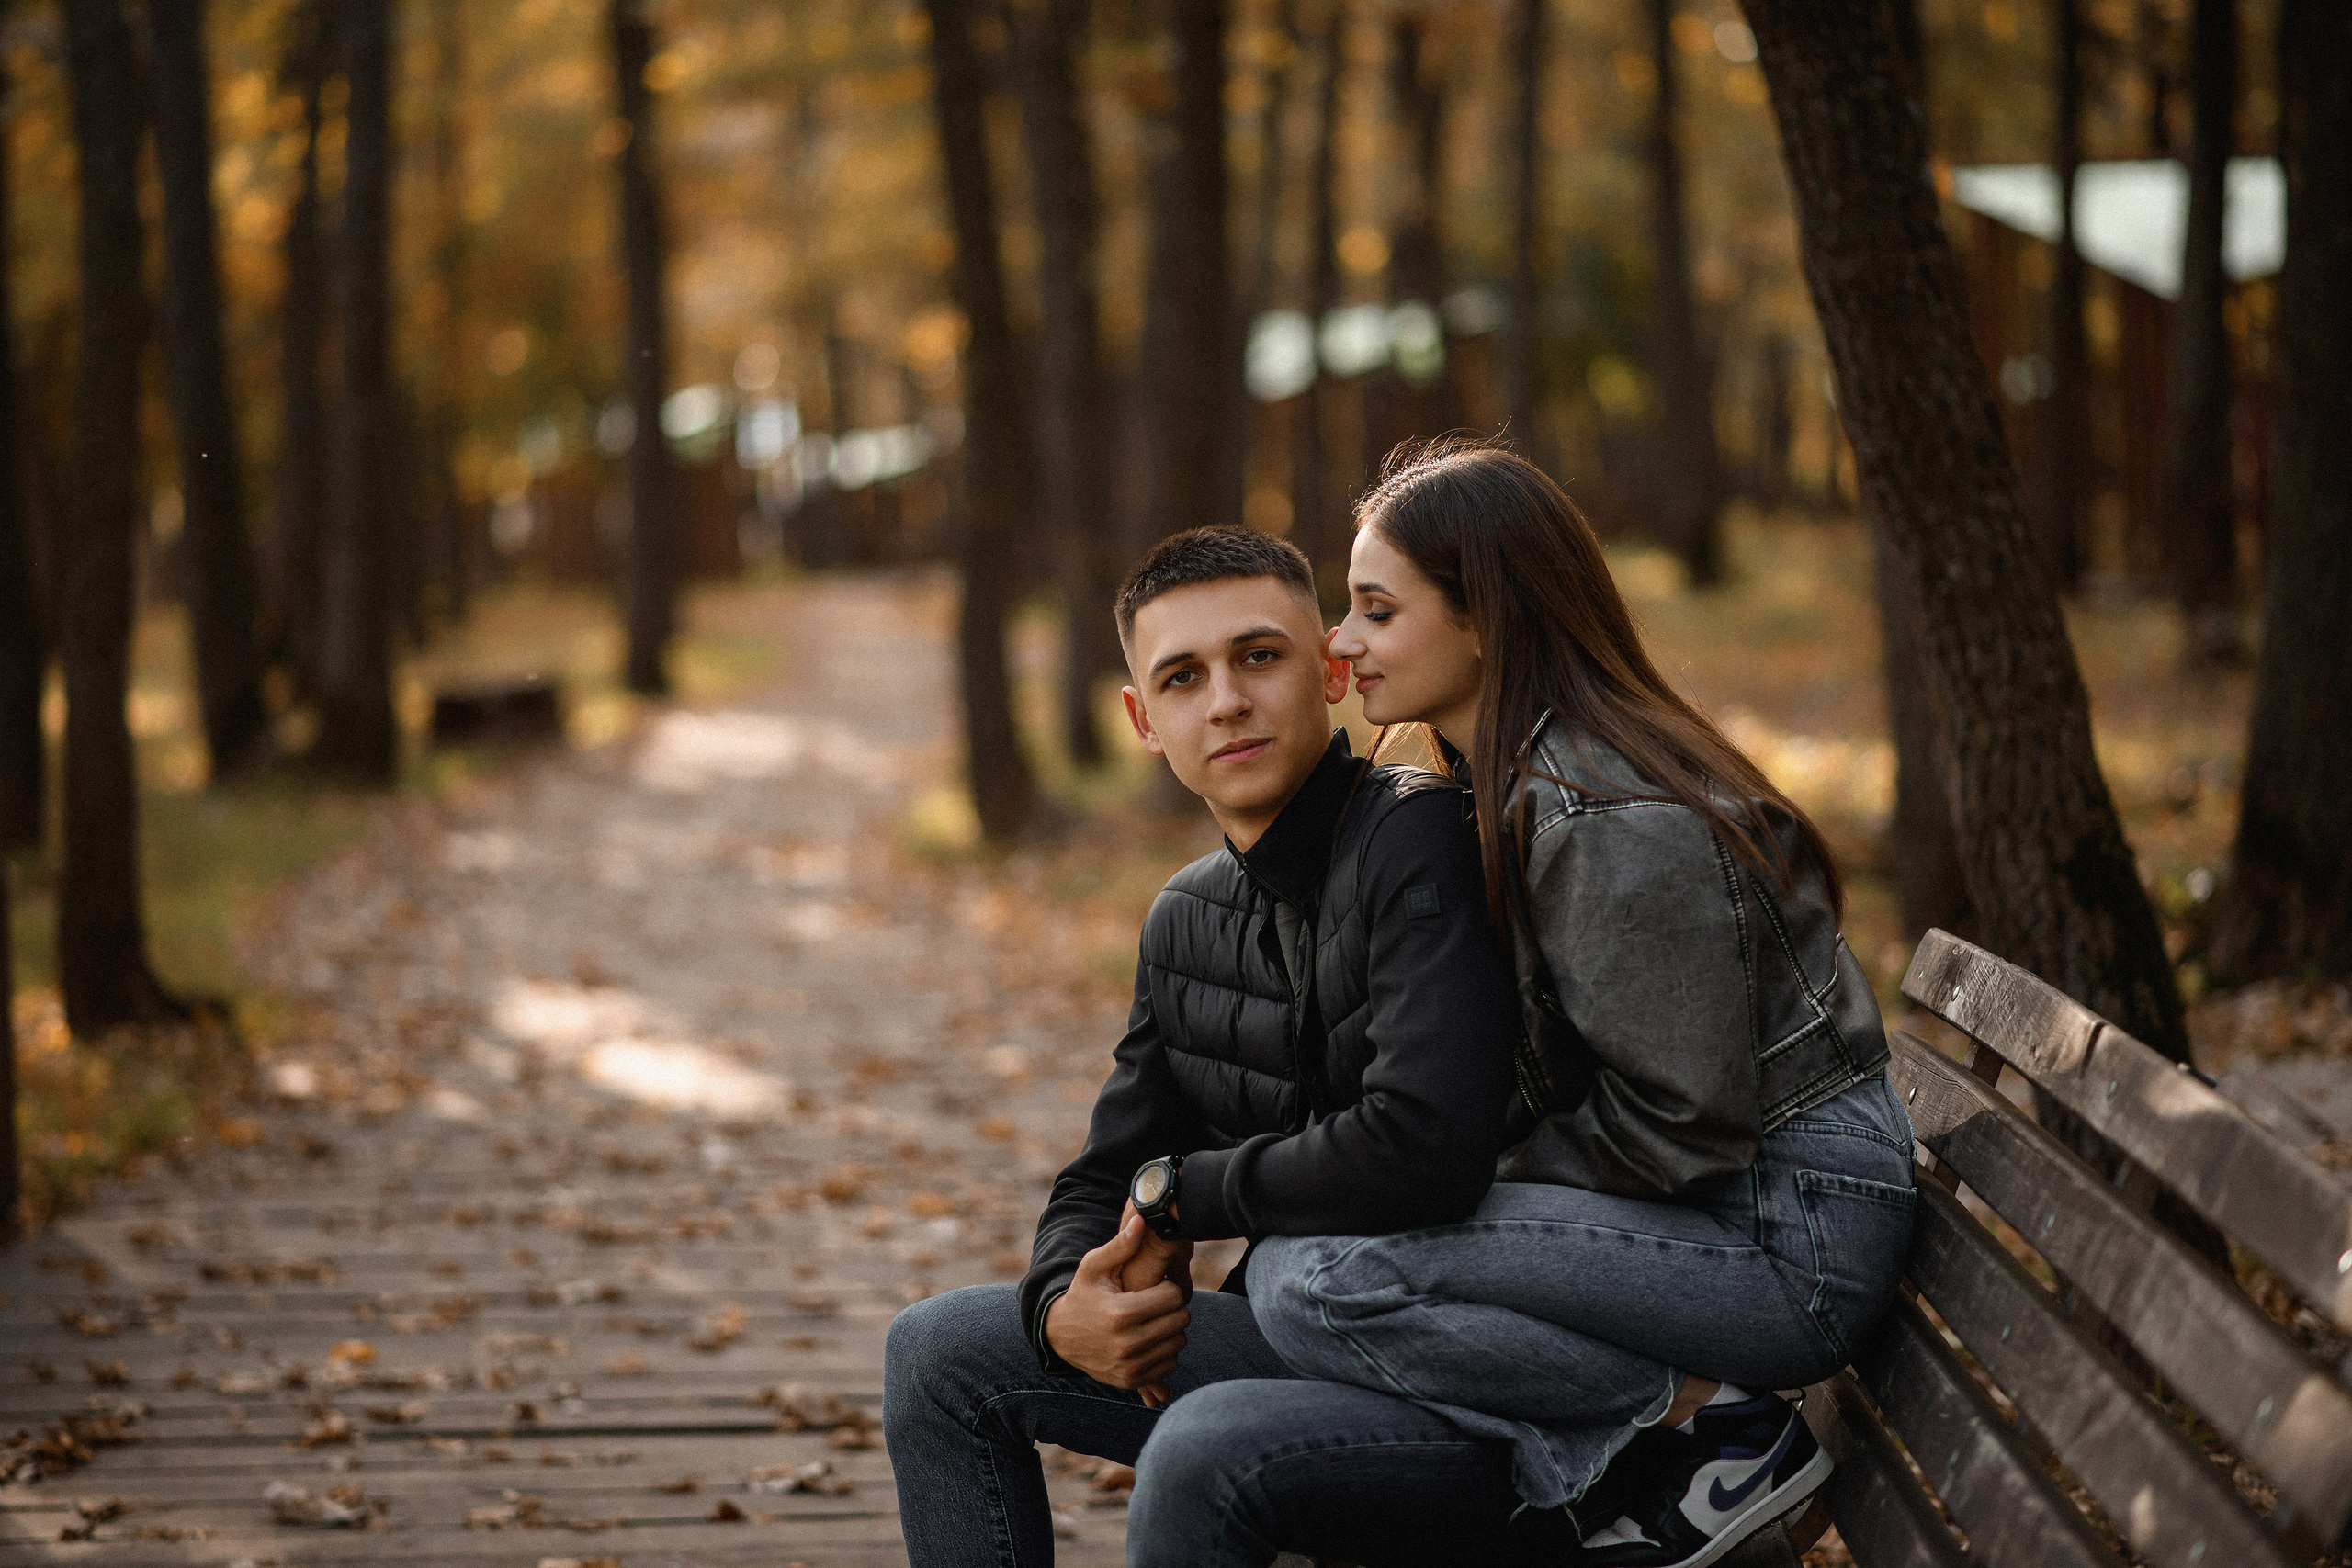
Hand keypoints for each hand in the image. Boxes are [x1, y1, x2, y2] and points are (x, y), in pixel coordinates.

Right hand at [1044, 1213, 1190, 1406]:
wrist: (1059, 1336)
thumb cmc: (1082, 1294)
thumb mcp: (1093, 1266)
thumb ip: (1121, 1245)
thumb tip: (1143, 1220)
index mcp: (1121, 1312)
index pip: (1174, 1296)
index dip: (1167, 1287)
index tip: (1155, 1286)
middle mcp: (1128, 1343)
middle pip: (1180, 1319)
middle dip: (1172, 1307)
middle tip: (1155, 1302)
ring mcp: (1130, 1365)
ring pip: (1178, 1343)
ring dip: (1170, 1330)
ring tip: (1151, 1319)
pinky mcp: (1132, 1380)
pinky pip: (1169, 1365)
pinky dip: (1164, 1352)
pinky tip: (1148, 1339)